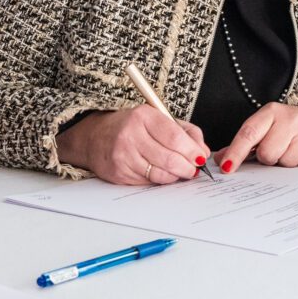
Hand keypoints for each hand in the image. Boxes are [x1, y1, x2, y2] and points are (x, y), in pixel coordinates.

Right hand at [58, 105, 207, 184]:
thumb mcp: (156, 118)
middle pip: (170, 159)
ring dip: (176, 176)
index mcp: (143, 116)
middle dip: (188, 167)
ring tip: (181, 171)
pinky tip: (162, 173)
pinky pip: (149, 182)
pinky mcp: (119, 173)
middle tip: (194, 168)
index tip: (200, 156)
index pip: (175, 137)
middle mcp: (131, 135)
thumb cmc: (130, 127)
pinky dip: (160, 180)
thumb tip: (203, 151)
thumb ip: (184, 131)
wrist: (94, 137)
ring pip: (161, 174)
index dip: (192, 150)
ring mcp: (123, 156)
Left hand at [215, 103, 297, 172]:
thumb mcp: (266, 127)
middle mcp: (290, 118)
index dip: (236, 152)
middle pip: (267, 154)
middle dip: (269, 158)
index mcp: (271, 112)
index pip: (249, 134)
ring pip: (286, 163)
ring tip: (293, 149)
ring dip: (286, 162)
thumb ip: (243, 143)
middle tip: (277, 149)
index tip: (227, 168)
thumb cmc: (288, 126)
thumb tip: (221, 159)